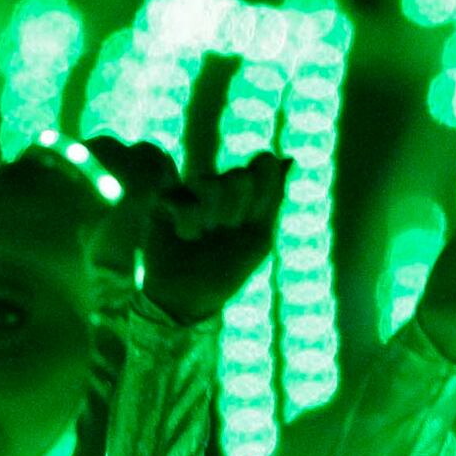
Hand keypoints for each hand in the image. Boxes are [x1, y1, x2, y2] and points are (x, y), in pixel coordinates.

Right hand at [137, 152, 288, 324]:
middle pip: (240, 177)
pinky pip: (183, 198)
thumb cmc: (228, 271)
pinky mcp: (165, 198)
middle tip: (226, 232)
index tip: (255, 216)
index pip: (265, 165)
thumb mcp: (258, 239)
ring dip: (211, 218)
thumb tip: (290, 158)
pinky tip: (185, 236)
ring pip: (209, 182)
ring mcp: (193, 190)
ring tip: (203, 236)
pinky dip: (188, 223)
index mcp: (249, 195)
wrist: (189, 297)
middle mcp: (222, 187)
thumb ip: (272, 198)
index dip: (265, 187)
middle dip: (237, 212)